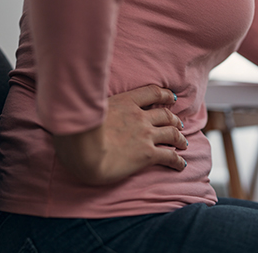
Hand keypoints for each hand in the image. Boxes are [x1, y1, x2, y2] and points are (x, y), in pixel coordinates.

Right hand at [53, 85, 187, 184]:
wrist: (84, 151)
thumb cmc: (76, 131)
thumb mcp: (85, 108)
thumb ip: (89, 105)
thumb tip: (74, 103)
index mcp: (124, 102)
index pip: (151, 92)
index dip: (164, 95)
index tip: (171, 98)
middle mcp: (139, 116)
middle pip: (165, 114)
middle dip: (174, 118)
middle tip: (178, 123)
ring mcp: (145, 135)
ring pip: (171, 133)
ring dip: (179, 137)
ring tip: (183, 142)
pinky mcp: (147, 154)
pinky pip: (169, 156)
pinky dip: (178, 160)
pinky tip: (181, 165)